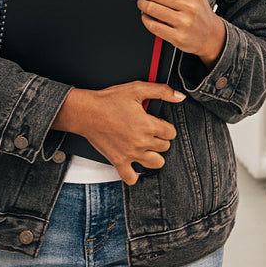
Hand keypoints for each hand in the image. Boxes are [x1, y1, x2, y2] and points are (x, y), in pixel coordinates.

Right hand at [52, 82, 183, 184]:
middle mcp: (141, 142)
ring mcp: (130, 154)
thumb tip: (179, 97)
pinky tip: (134, 165)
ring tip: (147, 147)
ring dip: (154, 156)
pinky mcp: (118, 161)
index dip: (166, 127)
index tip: (158, 124)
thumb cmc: (108, 100)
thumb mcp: (137, 88)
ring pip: (156, 163)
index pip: (171, 133)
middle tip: (151, 133)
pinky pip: (131, 178)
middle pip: (165, 147)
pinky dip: (134, 175)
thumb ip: (161, 91)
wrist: (86, 112)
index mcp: (148, 125)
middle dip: (160, 139)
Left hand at [130, 0, 226, 66]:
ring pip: (152, 9)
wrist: (211, 36)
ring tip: (139, 2)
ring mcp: (183, 22)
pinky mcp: (177, 37)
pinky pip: (153, 25)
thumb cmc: (200, 11)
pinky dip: (145, 19)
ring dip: (141, 4)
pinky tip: (145, 16)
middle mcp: (190, 6)